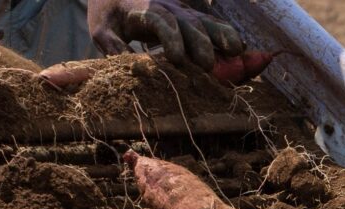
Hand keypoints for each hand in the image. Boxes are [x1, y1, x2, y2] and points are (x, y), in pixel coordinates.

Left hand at [87, 0, 244, 69]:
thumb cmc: (109, 12)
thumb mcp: (101, 28)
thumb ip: (112, 45)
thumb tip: (125, 66)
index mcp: (144, 8)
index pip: (161, 20)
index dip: (170, 37)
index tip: (176, 58)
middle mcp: (168, 6)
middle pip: (188, 22)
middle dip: (200, 42)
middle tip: (208, 66)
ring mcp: (183, 11)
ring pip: (205, 21)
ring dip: (222, 36)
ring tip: (238, 52)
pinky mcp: (192, 18)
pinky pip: (212, 25)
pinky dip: (228, 36)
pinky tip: (243, 50)